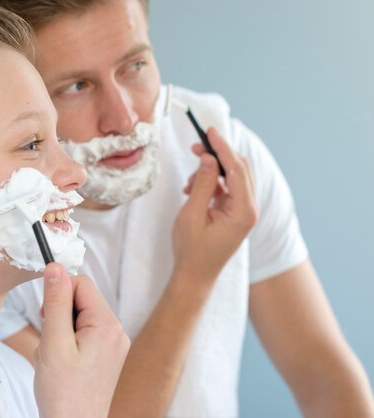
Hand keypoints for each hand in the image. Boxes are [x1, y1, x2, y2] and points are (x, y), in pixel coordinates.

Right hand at [34, 263, 129, 417]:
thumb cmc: (63, 393)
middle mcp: (116, 331)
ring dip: (60, 329)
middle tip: (50, 342)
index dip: (58, 291)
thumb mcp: (54, 342)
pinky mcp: (107, 355)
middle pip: (82, 299)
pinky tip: (61, 362)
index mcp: (107, 325)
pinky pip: (84, 333)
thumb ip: (55, 302)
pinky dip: (67, 341)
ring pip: (80, 316)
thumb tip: (55, 266)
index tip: (44, 313)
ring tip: (55, 356)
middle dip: (58, 314)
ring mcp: (114, 344)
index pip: (81, 283)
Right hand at [173, 127, 257, 282]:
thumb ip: (203, 184)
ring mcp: (244, 212)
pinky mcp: (235, 214)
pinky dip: (212, 183)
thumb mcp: (192, 214)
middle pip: (240, 169)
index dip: (223, 148)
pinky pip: (227, 189)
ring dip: (212, 171)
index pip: (237, 169)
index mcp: (244, 211)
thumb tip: (210, 158)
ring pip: (234, 177)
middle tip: (196, 147)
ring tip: (189, 182)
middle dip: (218, 155)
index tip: (210, 131)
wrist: (194, 276)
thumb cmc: (192, 250)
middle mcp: (249, 210)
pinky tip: (193, 189)